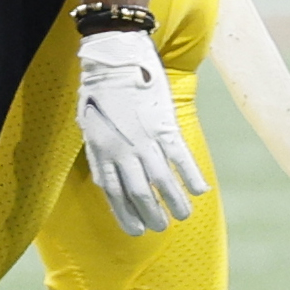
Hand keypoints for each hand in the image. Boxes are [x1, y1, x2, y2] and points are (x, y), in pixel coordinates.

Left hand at [76, 26, 206, 234]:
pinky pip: (180, 157)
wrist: (115, 59)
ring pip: (162, 180)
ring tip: (183, 216)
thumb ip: (99, 154)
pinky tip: (199, 191)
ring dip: (174, 201)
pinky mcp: (164, 125)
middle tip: (160, 228)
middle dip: (150, 214)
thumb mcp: (89, 126)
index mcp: (101, 150)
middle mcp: (122, 150)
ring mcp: (144, 139)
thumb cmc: (99, 92)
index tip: (135, 231)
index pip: (113, 192)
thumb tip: (106, 181)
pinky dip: (191, 176)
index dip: (125, 214)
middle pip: (138, 192)